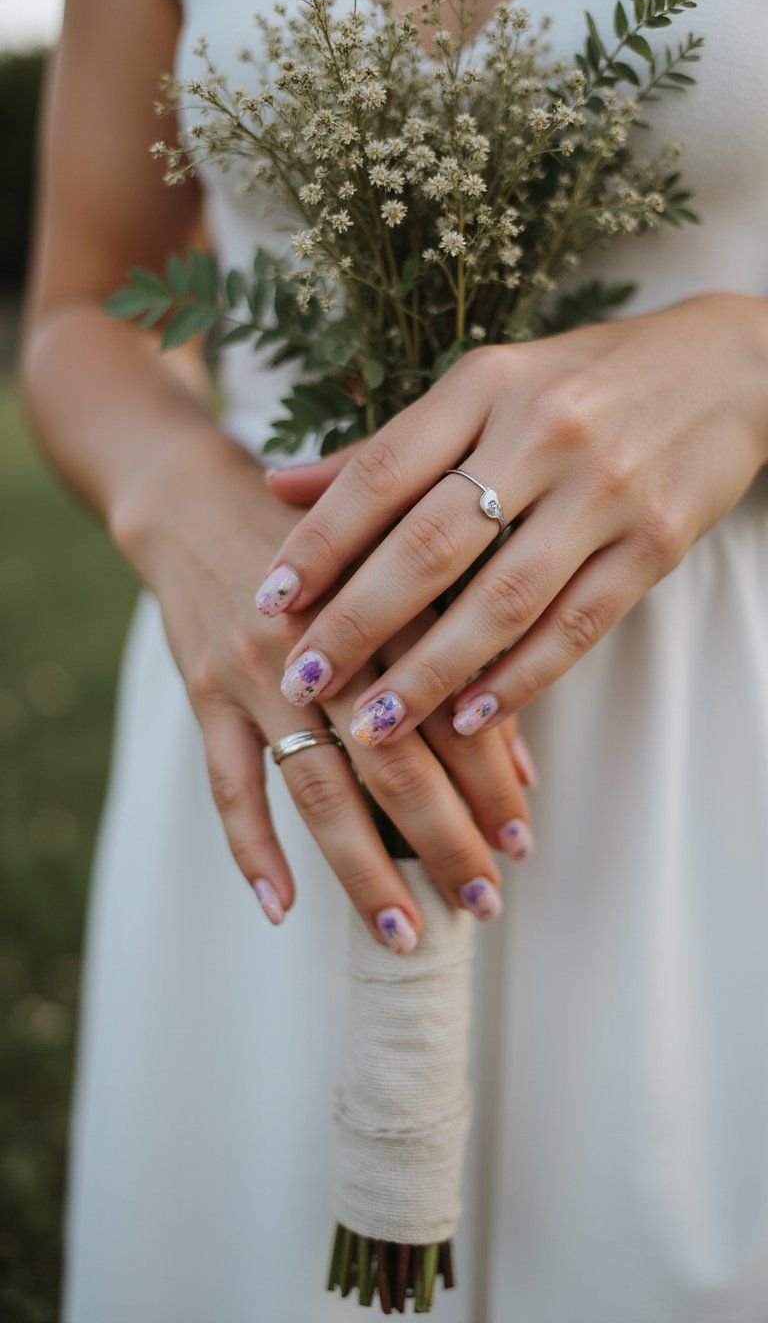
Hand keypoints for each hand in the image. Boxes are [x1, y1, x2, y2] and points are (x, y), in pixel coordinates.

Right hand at [114, 431, 534, 951]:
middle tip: (485, 901)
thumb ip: (459, 659)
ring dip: (364, 866)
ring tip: (406, 931)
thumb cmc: (326, 546)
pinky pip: (226, 783)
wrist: (198, 499)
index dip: (492, 781)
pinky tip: (283, 908)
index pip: (449, 707)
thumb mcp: (400, 577)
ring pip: (315, 785)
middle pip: (391, 758)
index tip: (523, 842)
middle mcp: (323, 638)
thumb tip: (524, 771)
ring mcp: (255, 667)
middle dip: (444, 839)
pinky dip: (252, 848)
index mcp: (387, 601)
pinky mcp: (202, 689)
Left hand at [262, 295, 767, 742]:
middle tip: (303, 681)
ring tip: (373, 727)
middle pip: (432, 544)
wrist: (728, 368)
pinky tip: (468, 719)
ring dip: (430, 673)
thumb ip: (387, 445)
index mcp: (485, 384)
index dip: (319, 541)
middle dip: (358, 622)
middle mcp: (542, 431)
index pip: (382, 471)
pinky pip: (576, 624)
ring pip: (501, 600)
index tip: (267, 601)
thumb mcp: (485, 385)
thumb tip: (277, 486)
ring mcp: (605, 490)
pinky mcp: (656, 542)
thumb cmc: (583, 379)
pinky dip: (519, 678)